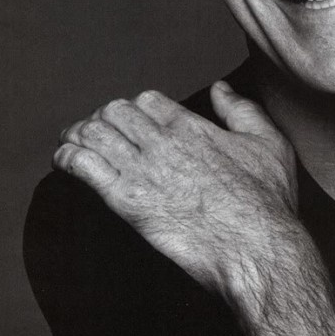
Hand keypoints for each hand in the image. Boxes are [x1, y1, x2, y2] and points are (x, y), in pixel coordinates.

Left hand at [54, 81, 300, 300]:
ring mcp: (142, 170)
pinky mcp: (127, 201)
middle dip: (103, 119)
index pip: (145, 101)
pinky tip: (65, 161)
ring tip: (73, 143)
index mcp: (190, 126)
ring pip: (94, 132)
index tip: (132, 124)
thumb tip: (220, 89)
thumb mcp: (268, 143)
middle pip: (114, 112)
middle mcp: (161, 142)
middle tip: (98, 134)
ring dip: (78, 134)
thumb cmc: (266, 201)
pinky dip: (67, 158)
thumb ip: (241, 110)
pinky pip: (83, 166)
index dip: (134, 109)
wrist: (256, 246)